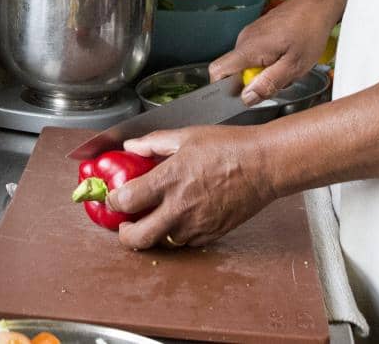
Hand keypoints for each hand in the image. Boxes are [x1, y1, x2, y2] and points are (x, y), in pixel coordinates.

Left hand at [105, 125, 276, 248]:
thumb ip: (153, 143)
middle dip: (125, 234)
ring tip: (156, 217)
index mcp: (169, 180)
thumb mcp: (187, 136)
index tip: (114, 197)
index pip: (126, 200)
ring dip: (154, 233)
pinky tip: (181, 217)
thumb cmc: (229, 147)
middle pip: (138, 237)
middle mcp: (179, 208)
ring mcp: (196, 225)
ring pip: (162, 242)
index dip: (113, 201)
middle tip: (125, 224)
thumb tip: (130, 147)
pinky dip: (178, 234)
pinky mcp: (212, 234)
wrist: (264, 165)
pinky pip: (186, 242)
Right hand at [211, 0, 342, 104]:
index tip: (243, 97)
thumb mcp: (294, 66)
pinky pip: (254, 54)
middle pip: (234, 71)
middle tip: (279, 79)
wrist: (317, 4)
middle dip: (254, 82)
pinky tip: (286, 56)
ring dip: (263, 71)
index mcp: (248, 48)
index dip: (223, 89)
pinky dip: (268, 61)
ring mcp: (250, 34)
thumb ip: (269, 83)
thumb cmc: (309, 30)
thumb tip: (247, 98)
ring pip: (246, 63)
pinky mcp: (257, 32)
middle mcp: (244, 39)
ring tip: (286, 65)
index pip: (217, 71)